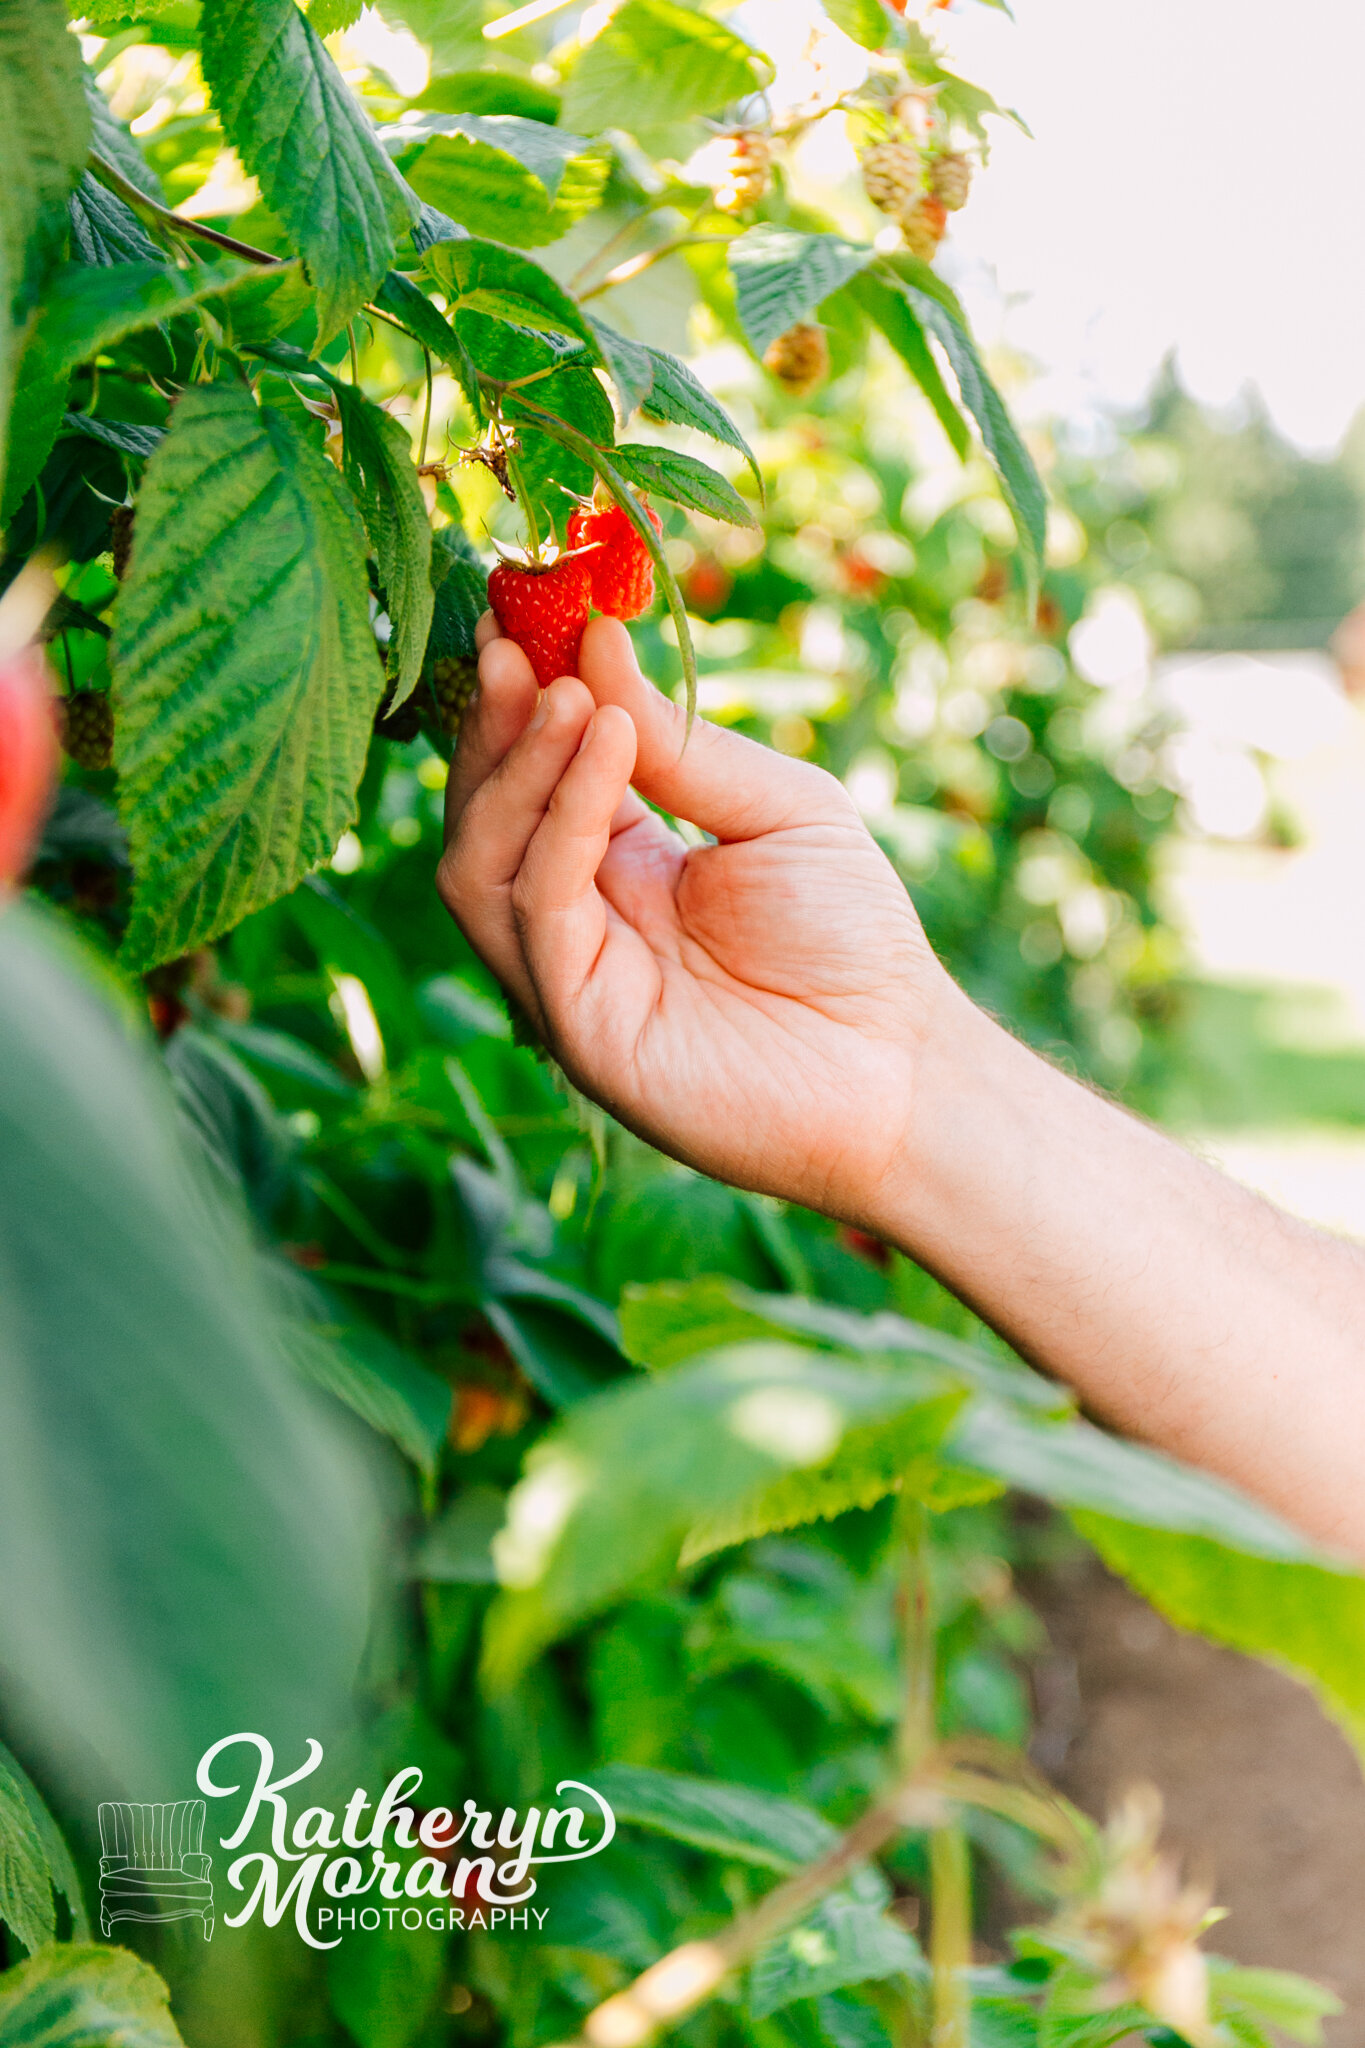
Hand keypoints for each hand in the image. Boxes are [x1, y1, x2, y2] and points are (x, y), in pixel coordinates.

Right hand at [437, 616, 959, 1223]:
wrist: (902, 1063)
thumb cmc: (851, 937)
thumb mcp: (776, 807)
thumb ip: (680, 742)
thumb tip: (596, 638)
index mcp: (610, 867)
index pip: (530, 777)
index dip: (516, 702)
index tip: (517, 617)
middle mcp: (571, 922)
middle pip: (482, 817)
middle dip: (496, 727)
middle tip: (518, 643)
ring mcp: (565, 978)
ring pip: (480, 865)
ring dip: (517, 769)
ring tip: (570, 695)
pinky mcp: (579, 1025)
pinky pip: (541, 907)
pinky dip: (564, 818)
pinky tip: (603, 745)